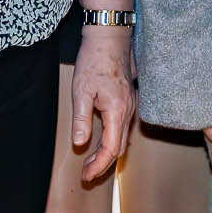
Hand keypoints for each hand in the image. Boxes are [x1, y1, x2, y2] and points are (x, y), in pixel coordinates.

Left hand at [71, 27, 136, 180]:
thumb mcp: (81, 91)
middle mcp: (129, 110)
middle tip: (86, 173)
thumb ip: (82, 120)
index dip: (98, 166)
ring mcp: (131, 104)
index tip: (86, 175)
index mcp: (118, 111)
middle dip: (103, 163)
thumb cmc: (95, 60)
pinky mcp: (128, 98)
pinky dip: (112, 138)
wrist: (110, 36)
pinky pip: (122, 126)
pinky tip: (101, 139)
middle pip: (119, 147)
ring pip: (122, 137)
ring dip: (108, 152)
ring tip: (91, 160)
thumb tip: (81, 143)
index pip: (111, 149)